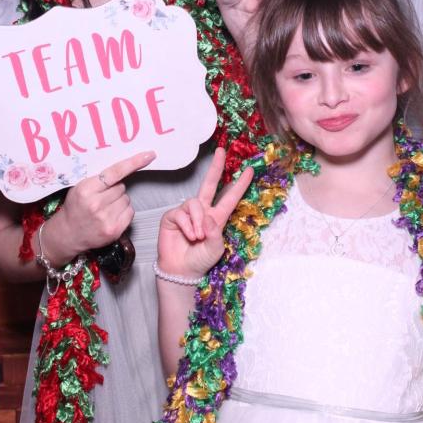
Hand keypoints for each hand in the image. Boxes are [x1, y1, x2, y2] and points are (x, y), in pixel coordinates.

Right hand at [51, 150, 155, 261]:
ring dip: (120, 201)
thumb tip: (125, 167)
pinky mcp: (114, 230)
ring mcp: (106, 219)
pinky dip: (124, 212)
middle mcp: (96, 204)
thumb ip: (99, 179)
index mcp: (86, 189)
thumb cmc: (75, 208)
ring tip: (105, 208)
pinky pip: (130, 212)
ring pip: (127, 199)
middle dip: (115, 189)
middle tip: (102, 197)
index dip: (134, 162)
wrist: (68, 234)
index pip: (115, 172)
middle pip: (122, 186)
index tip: (149, 155)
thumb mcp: (80, 188)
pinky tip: (111, 216)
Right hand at [157, 148, 254, 277]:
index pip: (229, 197)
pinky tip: (188, 236)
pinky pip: (181, 213)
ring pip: (195, 203)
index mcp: (217, 218)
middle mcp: (203, 212)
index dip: (240, 184)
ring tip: (197, 237)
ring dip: (197, 221)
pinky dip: (187, 226)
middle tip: (221, 151)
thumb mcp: (215, 248)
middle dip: (215, 167)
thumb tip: (207, 216)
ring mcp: (187, 213)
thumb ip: (215, 232)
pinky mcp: (173, 216)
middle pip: (209, 184)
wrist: (181, 271)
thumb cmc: (200, 260)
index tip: (249, 171)